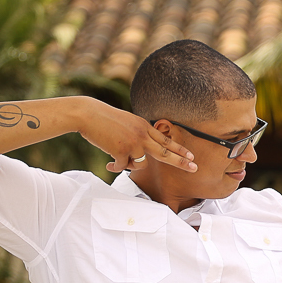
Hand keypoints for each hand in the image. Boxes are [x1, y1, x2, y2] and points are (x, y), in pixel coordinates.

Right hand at [75, 99, 196, 173]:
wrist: (87, 114)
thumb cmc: (104, 119)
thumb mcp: (127, 122)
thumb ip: (138, 133)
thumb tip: (143, 151)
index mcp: (144, 126)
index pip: (166, 140)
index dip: (179, 149)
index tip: (191, 156)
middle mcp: (142, 134)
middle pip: (165, 152)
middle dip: (181, 161)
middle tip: (194, 168)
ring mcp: (133, 143)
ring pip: (141, 164)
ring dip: (129, 165)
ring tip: (116, 162)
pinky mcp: (121, 151)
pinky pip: (123, 167)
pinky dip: (115, 168)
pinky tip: (108, 165)